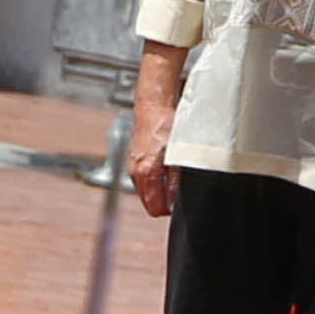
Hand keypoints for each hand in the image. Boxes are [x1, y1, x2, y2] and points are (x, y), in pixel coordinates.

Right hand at [128, 41, 186, 217]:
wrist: (153, 104)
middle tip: (179, 187)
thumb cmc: (164, 123)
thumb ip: (175, 180)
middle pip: (151, 203)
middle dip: (165, 200)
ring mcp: (134, 168)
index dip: (170, 209)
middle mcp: (136, 172)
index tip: (180, 201)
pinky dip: (157, 180)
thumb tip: (175, 201)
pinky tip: (166, 167)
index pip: (155, 209)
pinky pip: (147, 181)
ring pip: (148, 193)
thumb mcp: (178, 154)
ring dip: (161, 189)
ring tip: (174, 174)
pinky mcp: (136, 162)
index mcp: (145, 173)